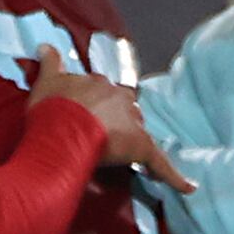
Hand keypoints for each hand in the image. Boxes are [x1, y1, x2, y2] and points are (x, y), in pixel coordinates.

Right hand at [36, 64, 190, 191]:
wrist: (62, 127)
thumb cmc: (53, 107)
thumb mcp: (46, 81)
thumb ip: (50, 63)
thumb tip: (45, 46)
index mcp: (101, 85)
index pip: (105, 94)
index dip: (98, 107)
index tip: (89, 115)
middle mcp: (121, 100)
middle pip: (126, 111)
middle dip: (118, 123)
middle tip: (104, 137)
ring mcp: (133, 123)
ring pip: (140, 133)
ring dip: (133, 142)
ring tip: (125, 157)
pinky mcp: (141, 148)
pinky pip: (160, 164)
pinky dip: (174, 177)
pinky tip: (188, 188)